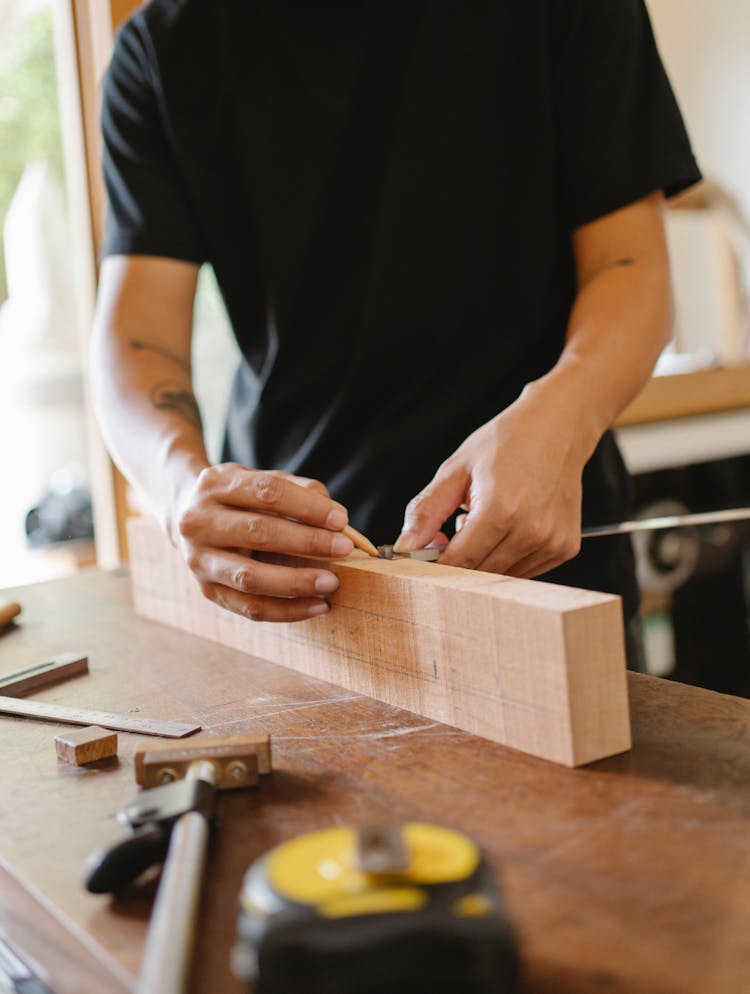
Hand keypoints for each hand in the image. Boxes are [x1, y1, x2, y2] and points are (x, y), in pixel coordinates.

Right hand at [172, 465, 352, 621]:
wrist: (186, 515)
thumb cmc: (239, 498)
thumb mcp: (262, 480)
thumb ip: (298, 489)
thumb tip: (335, 515)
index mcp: (215, 485)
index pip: (266, 492)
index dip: (307, 507)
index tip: (341, 519)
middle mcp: (198, 522)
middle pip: (258, 533)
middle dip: (307, 542)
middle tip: (344, 549)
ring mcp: (198, 560)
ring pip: (250, 577)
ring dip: (296, 582)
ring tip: (331, 583)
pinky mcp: (206, 590)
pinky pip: (249, 608)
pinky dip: (287, 611)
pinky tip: (317, 605)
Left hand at [393, 381, 590, 578]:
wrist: (559, 427)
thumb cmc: (507, 442)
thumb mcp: (456, 469)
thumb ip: (427, 511)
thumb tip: (405, 547)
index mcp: (501, 511)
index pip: (458, 563)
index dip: (435, 564)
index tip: (424, 553)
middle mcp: (531, 532)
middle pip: (478, 575)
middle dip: (458, 561)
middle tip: (453, 529)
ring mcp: (552, 543)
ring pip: (501, 576)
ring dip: (484, 559)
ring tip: (484, 522)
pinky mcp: (565, 548)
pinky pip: (524, 570)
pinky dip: (507, 557)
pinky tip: (507, 528)